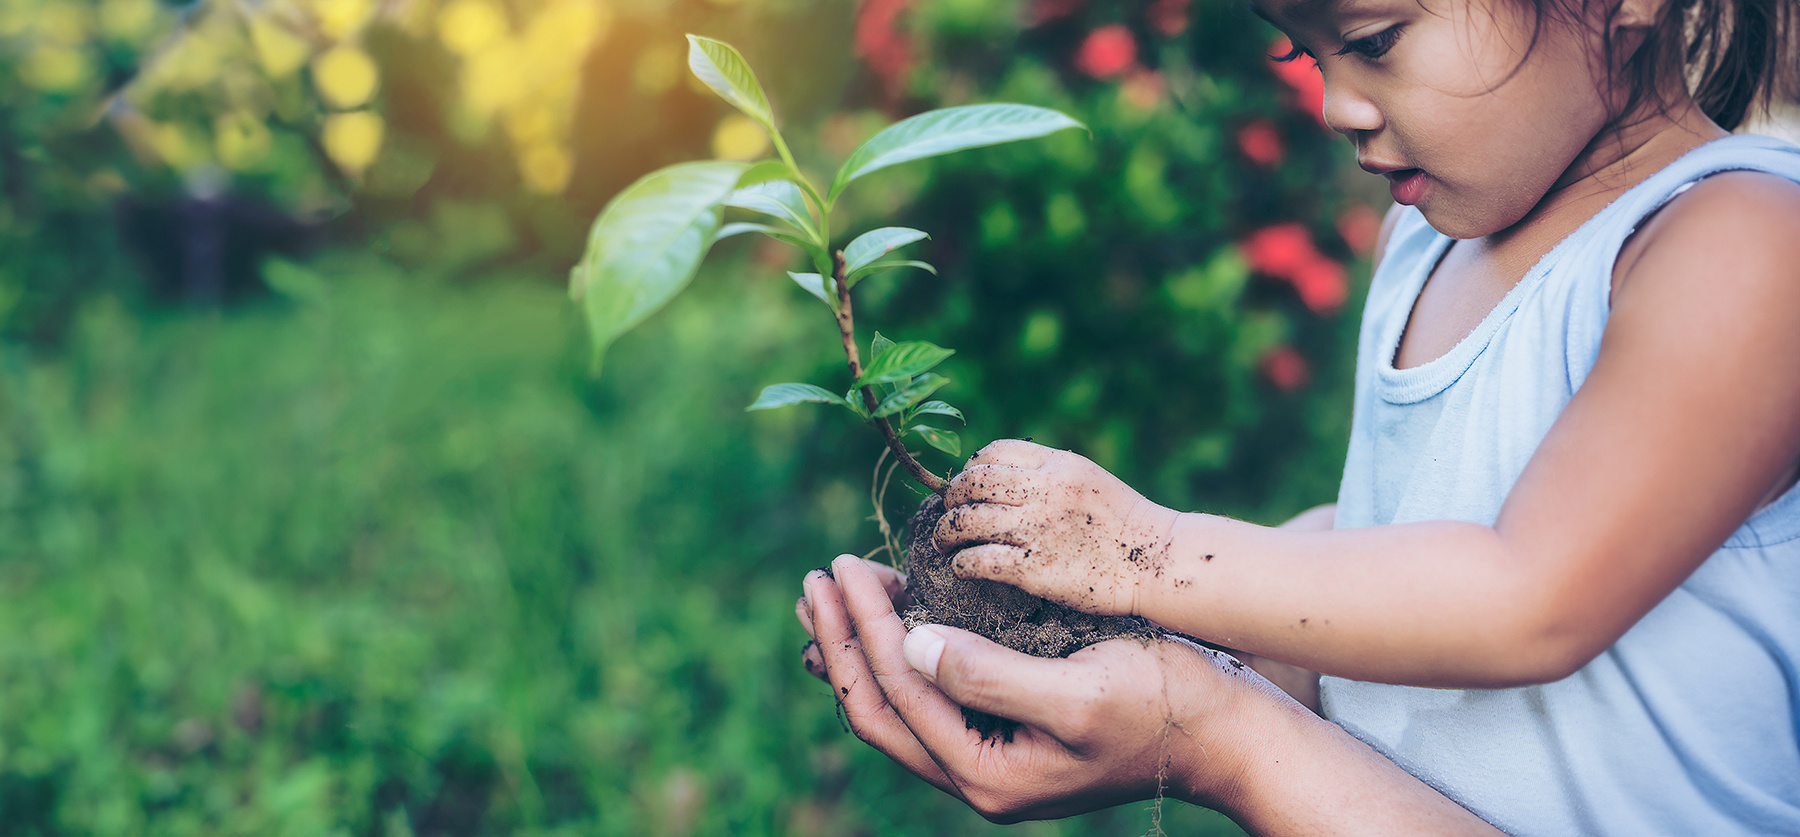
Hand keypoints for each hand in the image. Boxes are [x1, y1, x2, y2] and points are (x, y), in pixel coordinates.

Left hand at [795, 554, 1284, 821]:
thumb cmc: (1164, 705)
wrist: (1225, 736)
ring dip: (860, 649)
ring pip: (895, 707)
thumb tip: (911, 645)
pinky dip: (897, 657)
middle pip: (876, 710)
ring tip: (833, 594)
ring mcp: (987, 762)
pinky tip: (890, 620)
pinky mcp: (1003, 738)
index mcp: (986, 775)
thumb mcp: (1081, 688)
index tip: (844, 564)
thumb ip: (990, 675)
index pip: (896, 693)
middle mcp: (975, 780)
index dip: (861, 626)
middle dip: (840, 642)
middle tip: (816, 579)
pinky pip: (926, 701)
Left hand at [934, 440, 1179, 615]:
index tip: (967, 487)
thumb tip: (998, 477)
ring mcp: (1037, 530)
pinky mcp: (1035, 569)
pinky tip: (962, 568)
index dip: (970, 469)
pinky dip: (962, 563)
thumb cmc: (1122, 523)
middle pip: (971, 484)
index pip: (993, 452)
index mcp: (1057, 464)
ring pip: (966, 521)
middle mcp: (1044, 491)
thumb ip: (1046, 473)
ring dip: (946, 532)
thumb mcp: (1086, 478)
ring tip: (945, 541)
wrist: (1158, 562)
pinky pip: (979, 560)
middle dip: (951, 499)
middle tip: (950, 514)